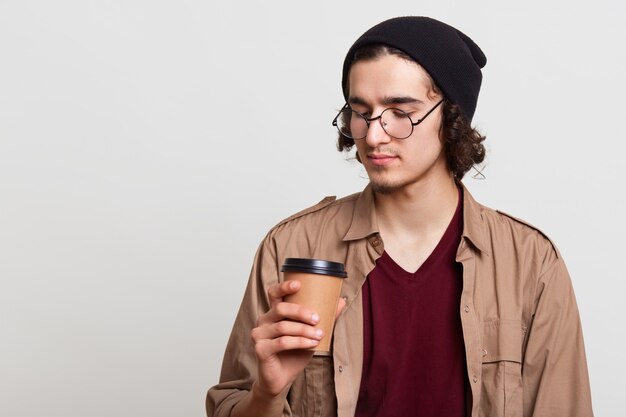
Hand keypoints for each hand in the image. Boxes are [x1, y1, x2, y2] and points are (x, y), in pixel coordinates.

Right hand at [250, 280, 345, 398]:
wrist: (282, 379)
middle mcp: (263, 320)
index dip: (284, 287)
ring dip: (304, 330)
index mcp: (273, 313)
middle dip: (301, 312)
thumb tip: (341, 301)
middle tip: (318, 319)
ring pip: (283, 326)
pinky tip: (311, 344)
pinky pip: (282, 342)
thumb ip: (322, 317)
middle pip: (281, 308)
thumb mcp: (310, 333)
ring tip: (319, 335)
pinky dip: (299, 342)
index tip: (298, 284)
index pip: (274, 293)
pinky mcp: (260, 349)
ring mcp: (258, 335)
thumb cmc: (294, 353)